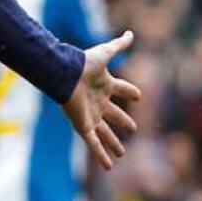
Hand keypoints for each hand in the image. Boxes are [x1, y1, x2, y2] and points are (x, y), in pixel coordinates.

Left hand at [61, 30, 140, 170]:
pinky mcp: (83, 125)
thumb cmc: (84, 64)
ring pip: (104, 133)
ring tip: (121, 153)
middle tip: (133, 128)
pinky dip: (101, 155)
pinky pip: (94, 143)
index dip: (129, 91)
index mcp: (104, 84)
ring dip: (113, 144)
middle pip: (113, 114)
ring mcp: (91, 114)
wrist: (63, 74)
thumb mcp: (105, 54)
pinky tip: (109, 167)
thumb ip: (118, 45)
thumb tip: (130, 33)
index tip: (138, 95)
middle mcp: (98, 101)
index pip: (121, 89)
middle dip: (123, 121)